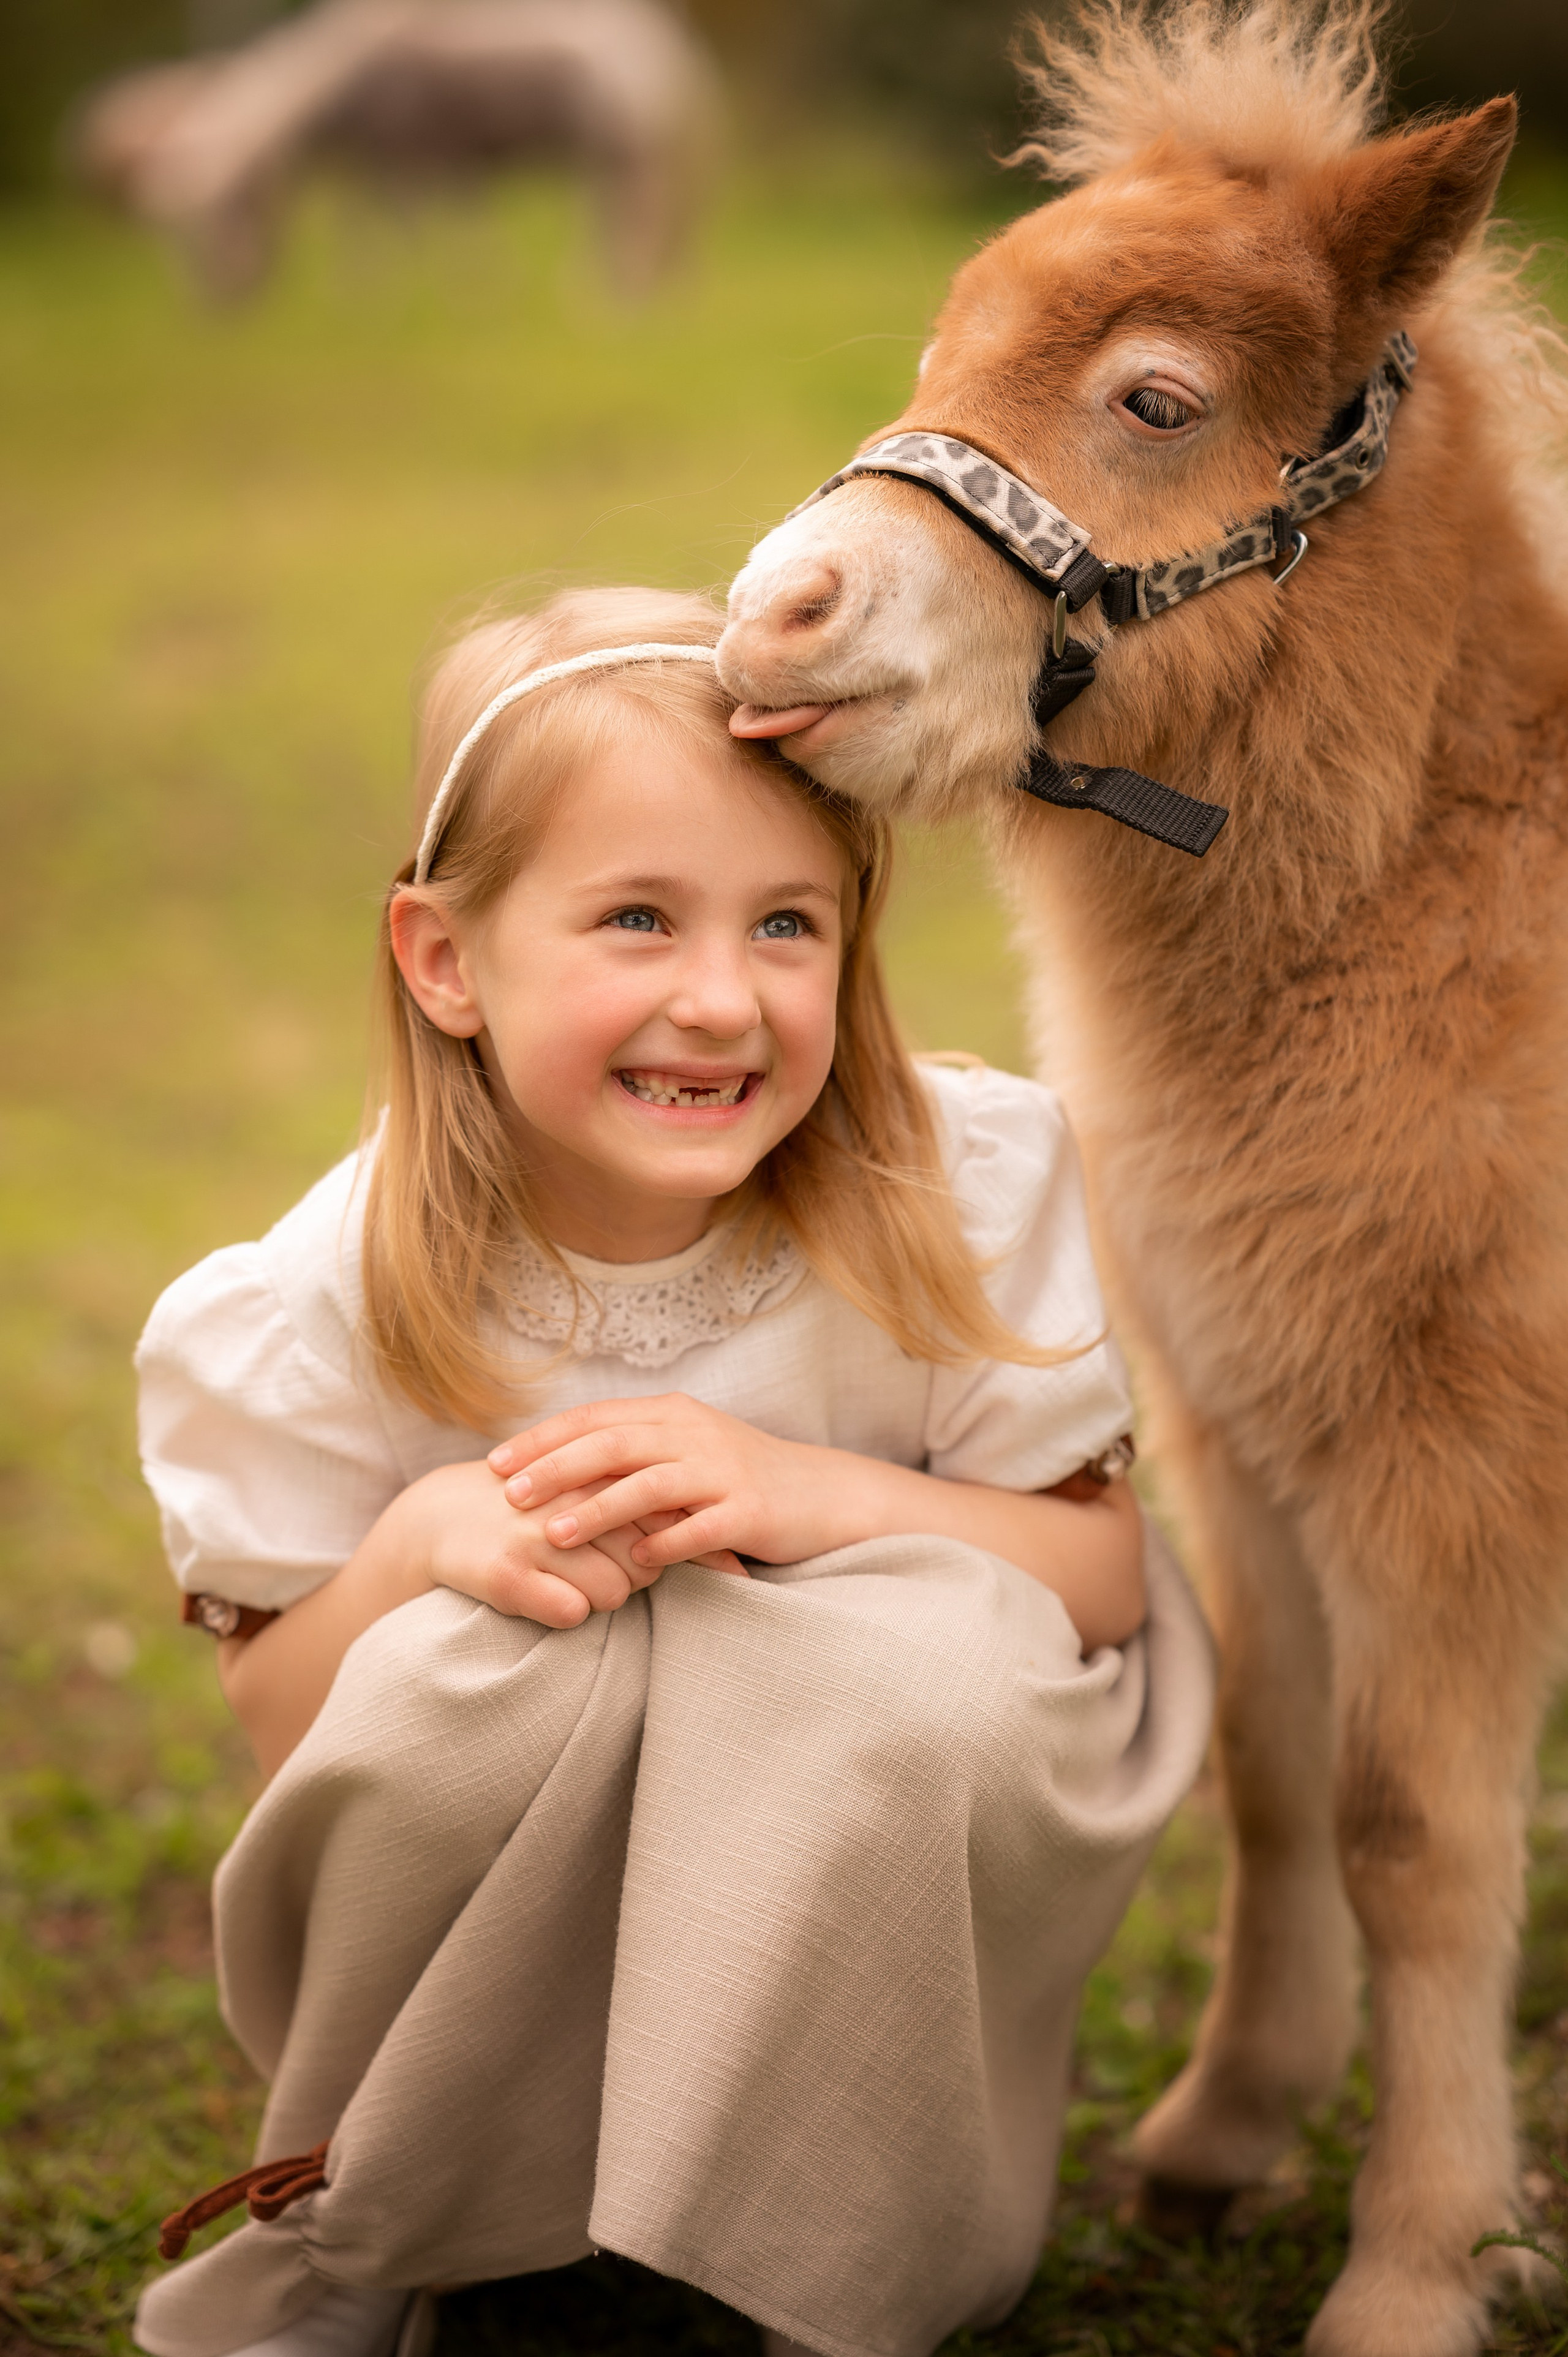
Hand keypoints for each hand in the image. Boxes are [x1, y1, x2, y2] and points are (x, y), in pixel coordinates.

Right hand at [405, 1458, 738, 1630]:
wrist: (439, 1516)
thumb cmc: (532, 1507)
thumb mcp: (587, 1491)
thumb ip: (646, 1507)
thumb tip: (728, 1546)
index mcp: (592, 1472)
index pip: (667, 1512)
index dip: (693, 1544)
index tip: (723, 1567)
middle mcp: (568, 1498)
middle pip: (647, 1561)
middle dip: (638, 1575)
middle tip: (597, 1563)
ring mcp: (535, 1534)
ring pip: (613, 1593)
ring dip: (600, 1596)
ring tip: (564, 1575)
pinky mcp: (505, 1573)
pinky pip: (570, 1613)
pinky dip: (564, 1611)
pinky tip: (542, 1592)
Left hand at [489, 1394, 851, 1569]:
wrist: (821, 1495)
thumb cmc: (738, 1477)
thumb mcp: (684, 1447)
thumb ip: (631, 1447)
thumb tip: (555, 1461)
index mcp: (672, 1413)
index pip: (594, 1418)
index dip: (542, 1439)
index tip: (495, 1462)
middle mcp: (695, 1434)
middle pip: (612, 1444)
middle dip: (555, 1469)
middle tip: (508, 1496)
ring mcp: (723, 1472)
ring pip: (649, 1485)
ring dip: (597, 1509)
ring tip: (553, 1533)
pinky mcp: (750, 1511)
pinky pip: (699, 1529)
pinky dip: (664, 1545)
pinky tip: (634, 1563)